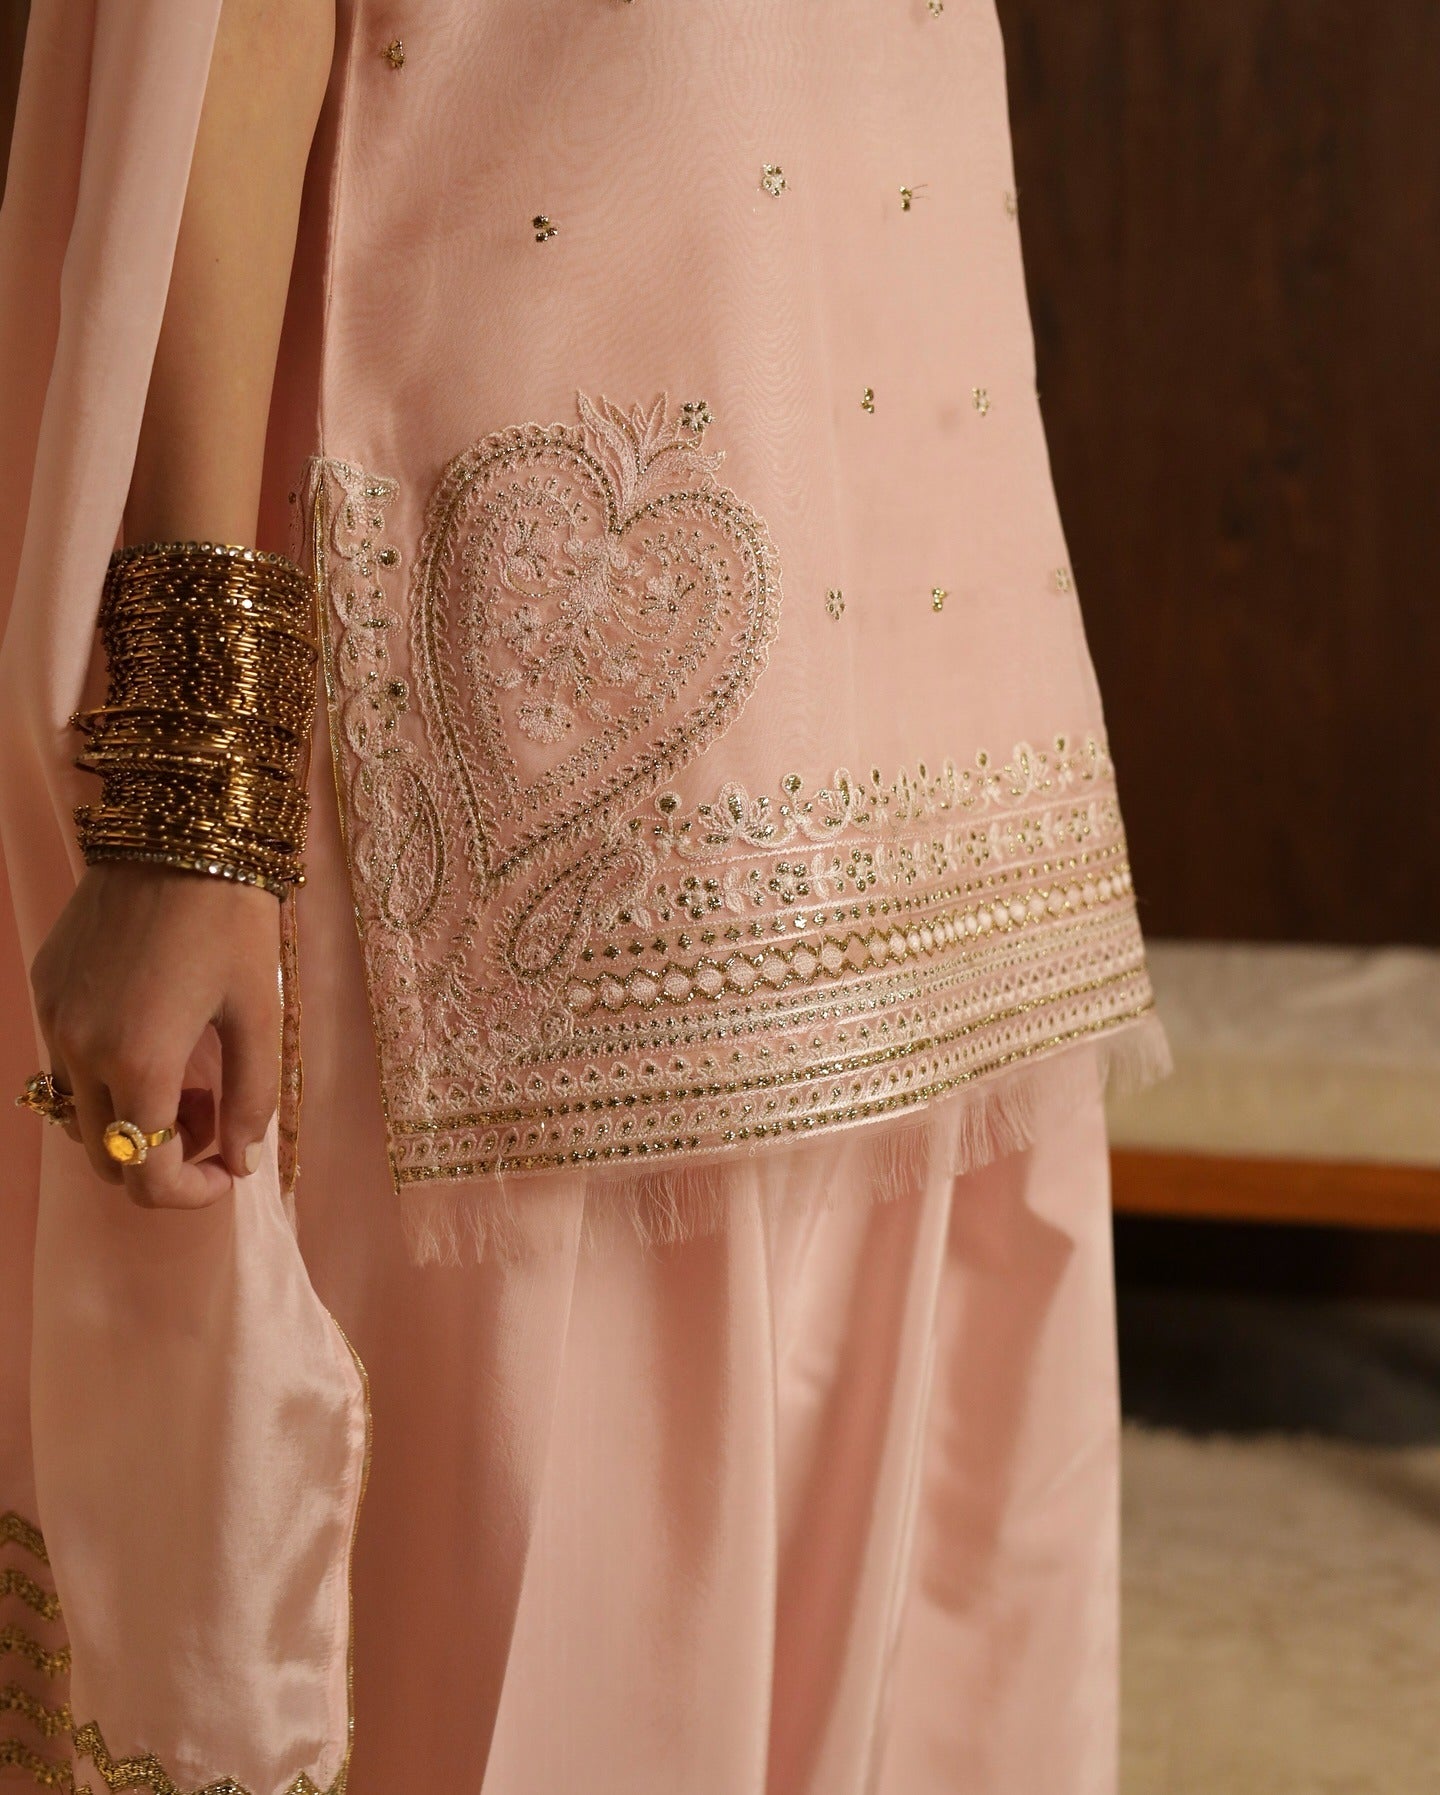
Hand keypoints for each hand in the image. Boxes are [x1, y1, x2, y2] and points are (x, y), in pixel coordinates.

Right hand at [30, 863, 281, 1206]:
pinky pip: (68, 1062)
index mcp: (139, 1063)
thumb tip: (242, 1160)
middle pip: (109, 1158)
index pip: (148, 1177)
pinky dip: (108, 1074)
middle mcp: (81, 1050)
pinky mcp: (46, 989)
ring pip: (83, 1114)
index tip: (228, 1171)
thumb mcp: (262, 1013)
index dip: (192, 1193)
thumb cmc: (233, 920)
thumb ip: (252, 1097)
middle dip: (164, 1157)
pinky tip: (154, 1031)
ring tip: (186, 1071)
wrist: (179, 831)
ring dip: (133, 1118)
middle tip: (214, 1111)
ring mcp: (54, 1019)